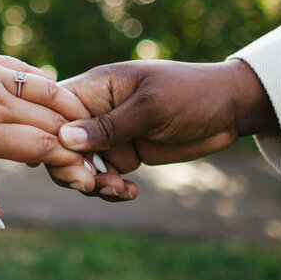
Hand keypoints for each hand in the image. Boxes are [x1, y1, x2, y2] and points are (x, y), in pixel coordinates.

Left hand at [0, 46, 100, 222]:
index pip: (41, 148)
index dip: (69, 163)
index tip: (84, 175)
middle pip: (52, 123)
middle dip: (78, 142)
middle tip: (95, 156)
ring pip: (48, 92)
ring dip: (72, 111)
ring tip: (88, 126)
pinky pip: (29, 71)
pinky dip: (50, 86)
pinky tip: (60, 100)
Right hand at [48, 60, 275, 186]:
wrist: (230, 109)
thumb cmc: (193, 94)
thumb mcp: (153, 107)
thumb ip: (110, 125)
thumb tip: (66, 138)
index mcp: (97, 87)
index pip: (55, 109)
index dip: (50, 136)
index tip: (67, 160)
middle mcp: (97, 111)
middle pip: (61, 144)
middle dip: (70, 167)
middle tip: (90, 184)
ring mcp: (110, 135)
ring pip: (80, 166)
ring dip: (92, 183)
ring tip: (119, 189)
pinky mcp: (125, 154)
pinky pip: (104, 177)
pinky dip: (110, 189)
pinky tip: (130, 192)